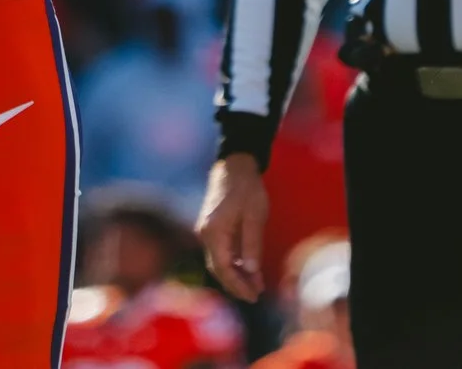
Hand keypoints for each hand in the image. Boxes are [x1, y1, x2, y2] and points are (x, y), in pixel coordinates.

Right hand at [196, 154, 269, 302]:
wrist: (234, 164)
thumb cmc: (246, 188)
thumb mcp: (254, 217)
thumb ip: (251, 245)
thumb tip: (251, 271)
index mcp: (213, 232)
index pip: (223, 268)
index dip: (238, 285)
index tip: (254, 296)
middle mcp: (205, 234)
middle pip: (218, 268)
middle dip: (237, 284)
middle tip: (256, 295)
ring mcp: (206, 231)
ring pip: (219, 261)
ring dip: (236, 275)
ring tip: (256, 286)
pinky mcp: (212, 228)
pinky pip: (221, 252)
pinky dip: (234, 263)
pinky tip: (248, 269)